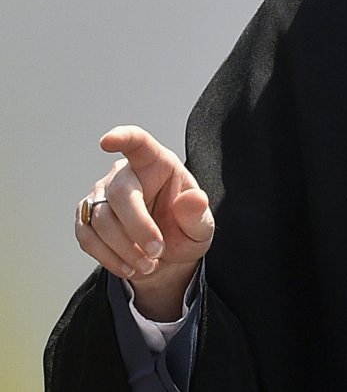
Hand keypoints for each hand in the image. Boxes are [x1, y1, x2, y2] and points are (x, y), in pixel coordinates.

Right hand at [73, 125, 214, 320]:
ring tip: (149, 265)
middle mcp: (124, 174)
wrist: (164, 256)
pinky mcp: (86, 217)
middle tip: (157, 252)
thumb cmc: (184, 231)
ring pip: (100, 219)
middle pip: (119, 194)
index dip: (123, 138)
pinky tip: (129, 267)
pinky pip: (87, 237)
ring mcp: (101, 194)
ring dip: (124, 248)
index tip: (107, 141)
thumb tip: (194, 199)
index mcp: (157, 163)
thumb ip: (198, 215)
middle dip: (137, 227)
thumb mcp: (201, 228)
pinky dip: (108, 256)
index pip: (138, 143)